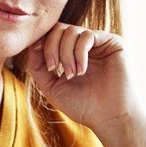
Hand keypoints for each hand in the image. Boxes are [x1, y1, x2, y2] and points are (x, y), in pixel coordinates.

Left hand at [25, 23, 139, 132]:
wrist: (109, 117)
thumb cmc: (83, 106)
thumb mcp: (51, 87)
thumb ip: (37, 66)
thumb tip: (33, 44)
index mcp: (72, 54)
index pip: (52, 36)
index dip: (43, 45)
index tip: (47, 66)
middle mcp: (86, 46)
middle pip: (59, 28)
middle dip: (52, 48)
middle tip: (55, 69)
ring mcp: (99, 43)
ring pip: (71, 31)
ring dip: (66, 53)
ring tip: (72, 74)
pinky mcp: (113, 42)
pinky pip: (87, 35)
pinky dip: (79, 53)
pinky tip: (82, 70)